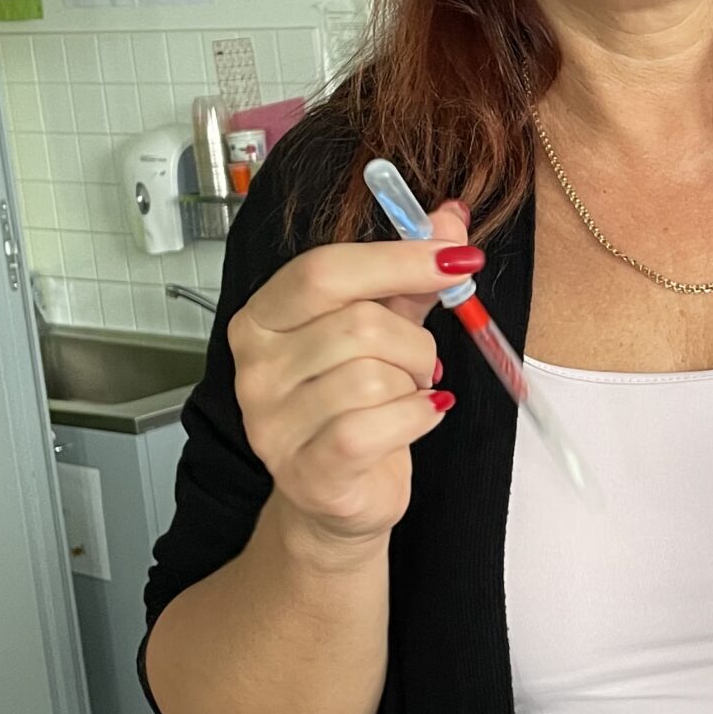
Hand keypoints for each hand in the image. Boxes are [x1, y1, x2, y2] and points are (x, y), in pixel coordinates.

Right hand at [230, 198, 472, 550]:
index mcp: (263, 318)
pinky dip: (417, 416)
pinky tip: (419, 416)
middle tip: (423, 361)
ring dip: (415, 384)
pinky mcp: (306, 471)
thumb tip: (452, 217)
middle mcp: (255, 368)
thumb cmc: (356, 406)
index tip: (457, 258)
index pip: (324, 270)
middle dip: (414, 341)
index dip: (398, 259)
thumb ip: (410, 277)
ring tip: (410, 395)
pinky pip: (377, 426)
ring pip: (374, 376)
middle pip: (358, 324)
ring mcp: (272, 424)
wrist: (337, 495)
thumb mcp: (384, 330)